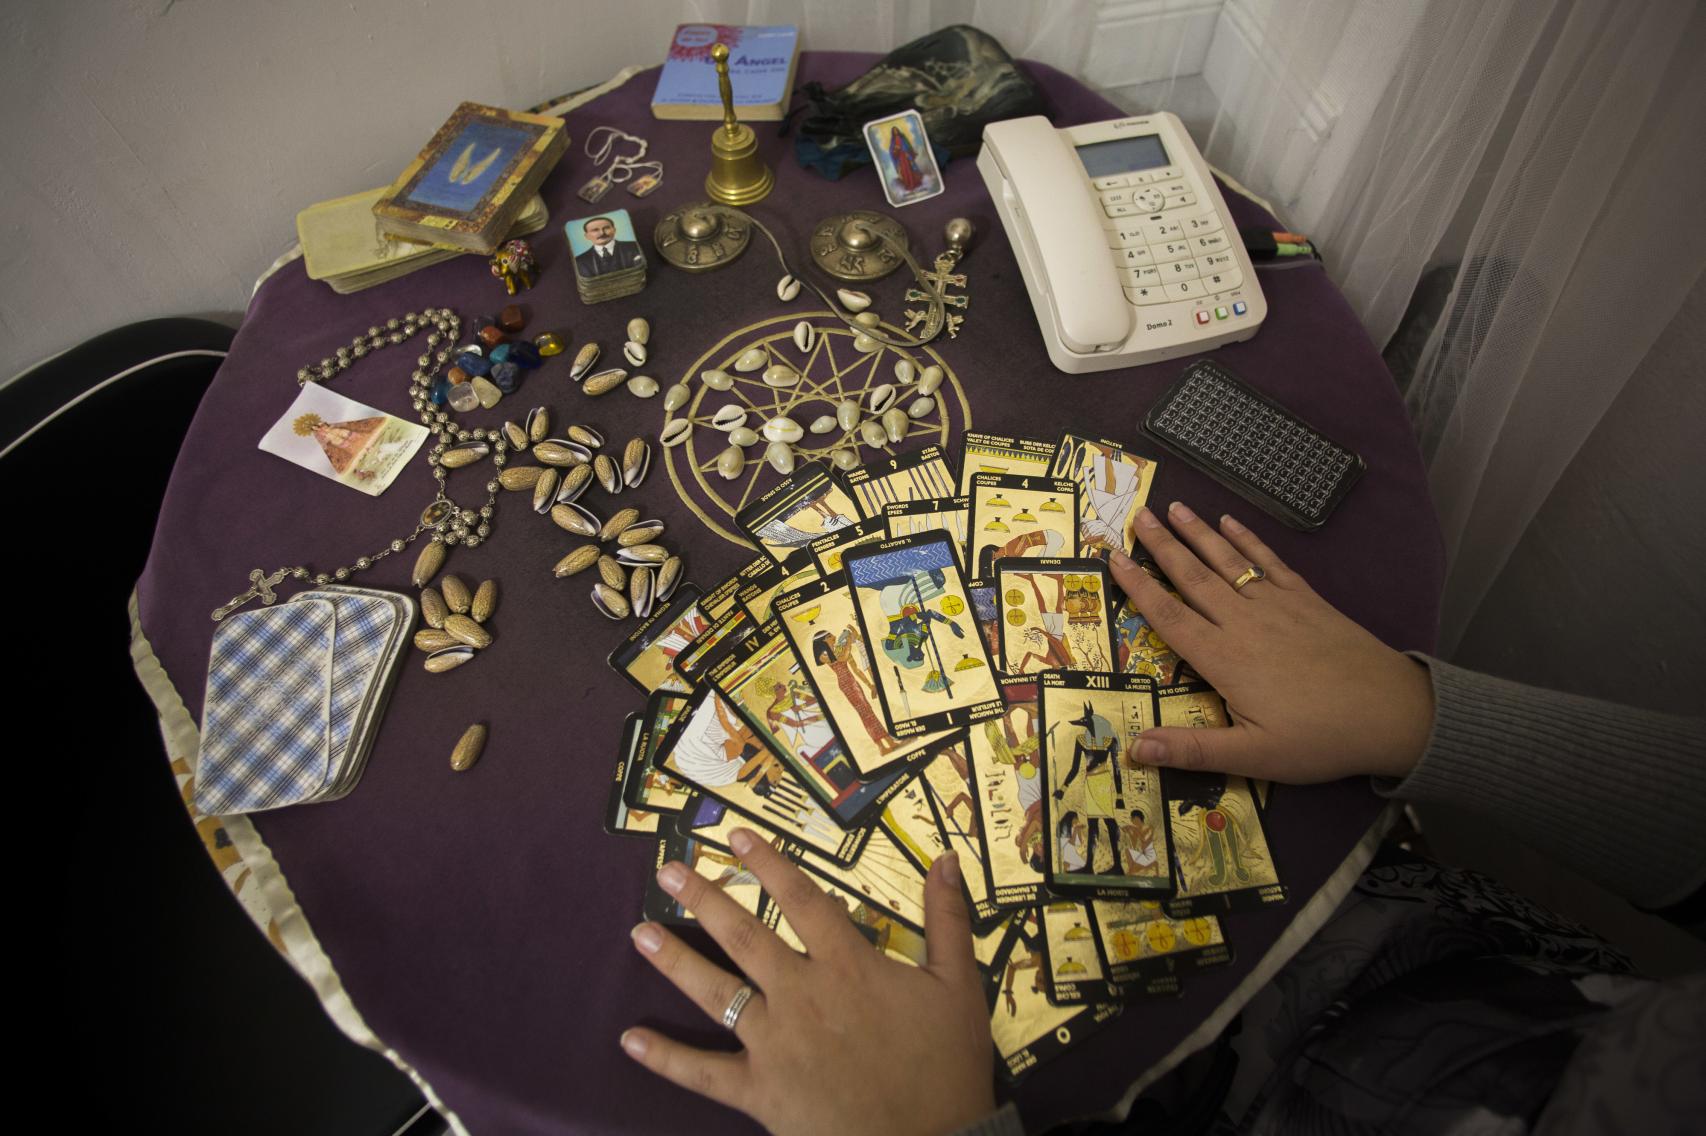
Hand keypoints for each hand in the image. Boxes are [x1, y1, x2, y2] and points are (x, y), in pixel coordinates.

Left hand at [622, 832, 994, 1135]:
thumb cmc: (946, 1067)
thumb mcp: (960, 987)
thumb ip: (949, 920)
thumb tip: (947, 860)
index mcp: (848, 966)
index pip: (803, 900)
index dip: (770, 863)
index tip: (737, 835)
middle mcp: (802, 995)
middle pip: (746, 936)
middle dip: (704, 899)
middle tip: (668, 872)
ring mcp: (775, 1043)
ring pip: (716, 992)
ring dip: (675, 961)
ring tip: (640, 933)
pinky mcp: (760, 1091)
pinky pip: (704, 1072)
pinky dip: (665, 1057)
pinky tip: (629, 1038)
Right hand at [1108, 503, 1434, 782]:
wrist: (1391, 712)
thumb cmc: (1319, 739)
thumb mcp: (1253, 757)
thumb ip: (1192, 750)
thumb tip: (1135, 749)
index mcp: (1223, 659)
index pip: (1168, 617)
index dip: (1138, 587)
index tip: (1114, 558)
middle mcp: (1243, 622)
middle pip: (1193, 578)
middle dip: (1163, 546)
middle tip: (1138, 516)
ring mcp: (1276, 605)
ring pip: (1227, 562)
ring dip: (1199, 533)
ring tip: (1175, 506)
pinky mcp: (1306, 599)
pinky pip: (1269, 561)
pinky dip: (1247, 540)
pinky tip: (1231, 521)